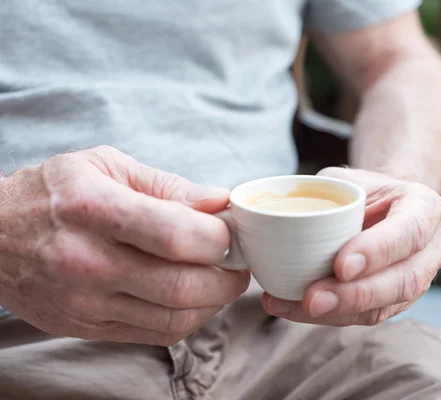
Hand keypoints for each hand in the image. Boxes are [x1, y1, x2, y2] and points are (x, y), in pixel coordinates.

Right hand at [0, 146, 248, 344]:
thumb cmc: (53, 193)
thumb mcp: (105, 166)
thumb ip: (168, 186)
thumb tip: (220, 202)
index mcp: (94, 209)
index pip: (178, 236)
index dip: (220, 237)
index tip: (230, 231)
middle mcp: (88, 261)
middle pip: (183, 285)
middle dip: (228, 276)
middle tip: (237, 261)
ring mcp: (86, 302)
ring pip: (176, 317)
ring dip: (214, 300)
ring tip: (220, 277)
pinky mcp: (88, 327)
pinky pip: (157, 334)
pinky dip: (189, 317)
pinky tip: (194, 296)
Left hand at [262, 167, 440, 325]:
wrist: (381, 208)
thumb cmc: (363, 190)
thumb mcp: (347, 179)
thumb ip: (325, 194)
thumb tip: (281, 219)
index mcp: (425, 208)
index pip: (410, 231)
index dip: (378, 251)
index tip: (341, 265)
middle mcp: (431, 248)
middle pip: (403, 280)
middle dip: (355, 294)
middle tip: (313, 298)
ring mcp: (418, 279)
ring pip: (385, 306)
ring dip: (339, 312)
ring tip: (298, 307)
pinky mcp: (395, 302)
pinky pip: (365, 317)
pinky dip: (328, 316)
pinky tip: (293, 309)